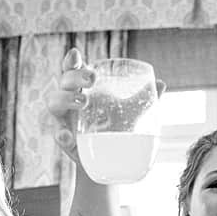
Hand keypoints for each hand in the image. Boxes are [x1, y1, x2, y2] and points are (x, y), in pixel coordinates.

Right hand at [47, 47, 166, 165]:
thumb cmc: (114, 127)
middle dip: (75, 76)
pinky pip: (58, 135)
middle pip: (64, 81)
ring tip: (83, 103)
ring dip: (66, 99)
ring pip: (53, 102)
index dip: (70, 60)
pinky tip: (68, 135)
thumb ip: (142, 99)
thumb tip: (162, 84)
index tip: (76, 55)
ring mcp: (63, 119)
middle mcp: (69, 99)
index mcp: (82, 87)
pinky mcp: (64, 139)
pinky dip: (61, 134)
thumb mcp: (128, 112)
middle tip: (92, 80)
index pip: (71, 68)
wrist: (109, 159)